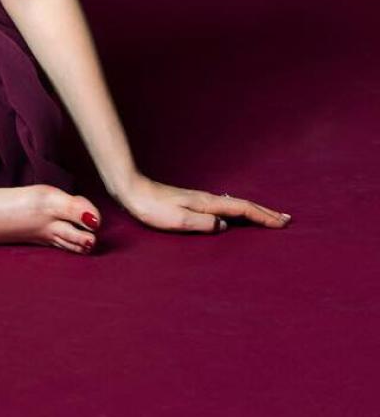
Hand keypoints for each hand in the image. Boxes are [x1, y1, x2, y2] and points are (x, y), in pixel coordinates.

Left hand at [117, 173, 291, 233]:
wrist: (131, 190)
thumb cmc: (151, 208)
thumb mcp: (177, 219)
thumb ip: (202, 223)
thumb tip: (225, 225)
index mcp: (206, 204)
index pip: (242, 209)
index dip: (263, 216)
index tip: (283, 223)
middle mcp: (206, 199)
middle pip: (242, 205)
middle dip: (264, 212)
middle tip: (285, 219)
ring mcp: (199, 199)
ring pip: (233, 204)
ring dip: (253, 211)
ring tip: (267, 216)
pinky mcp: (191, 202)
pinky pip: (223, 206)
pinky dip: (237, 210)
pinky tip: (234, 213)